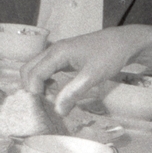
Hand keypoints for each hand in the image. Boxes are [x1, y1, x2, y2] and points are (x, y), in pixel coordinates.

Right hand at [20, 26, 151, 115]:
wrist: (123, 41)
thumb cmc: (109, 56)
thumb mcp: (92, 76)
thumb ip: (73, 92)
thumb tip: (57, 111)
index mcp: (57, 53)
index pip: (34, 74)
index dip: (34, 92)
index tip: (42, 109)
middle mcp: (52, 51)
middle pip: (28, 69)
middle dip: (31, 88)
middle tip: (42, 105)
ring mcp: (56, 52)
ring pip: (35, 68)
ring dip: (37, 84)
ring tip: (49, 99)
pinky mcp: (62, 56)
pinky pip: (44, 68)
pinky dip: (44, 80)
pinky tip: (55, 88)